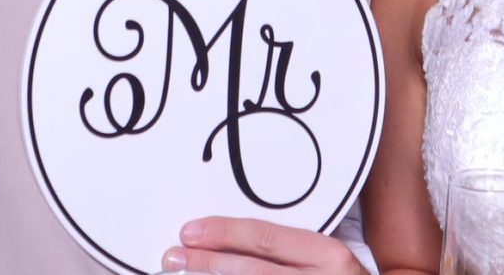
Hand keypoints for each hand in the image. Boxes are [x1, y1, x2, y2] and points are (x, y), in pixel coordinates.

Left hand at [164, 217, 365, 273]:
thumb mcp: (327, 261)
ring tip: (186, 273)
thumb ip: (289, 250)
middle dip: (208, 262)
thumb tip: (233, 241)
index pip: (265, 238)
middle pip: (252, 270)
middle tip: (175, 256)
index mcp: (328, 256)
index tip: (191, 232)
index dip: (223, 233)